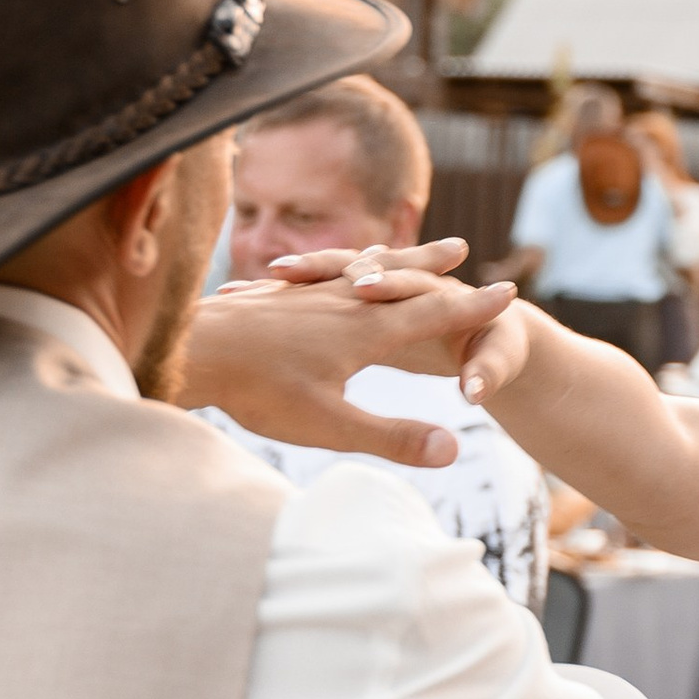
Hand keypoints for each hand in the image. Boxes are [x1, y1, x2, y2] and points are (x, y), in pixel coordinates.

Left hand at [182, 258, 515, 463]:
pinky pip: (311, 276)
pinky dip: (329, 268)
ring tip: (390, 252)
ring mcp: (305, 294)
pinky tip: (311, 273)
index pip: (434, 314)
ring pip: (352, 270)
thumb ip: (392, 436)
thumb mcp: (330, 425)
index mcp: (366, 329)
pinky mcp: (271, 296)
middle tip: (461, 247)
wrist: (189, 350)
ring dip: (379, 261)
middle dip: (431, 265)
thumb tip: (452, 450)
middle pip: (396, 277)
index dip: (473, 307)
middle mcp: (341, 301)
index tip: (509, 294)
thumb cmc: (259, 391)